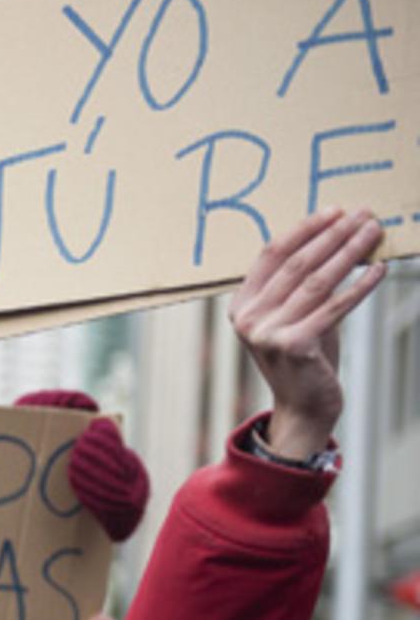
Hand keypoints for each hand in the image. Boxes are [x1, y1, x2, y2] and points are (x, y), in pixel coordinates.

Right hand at [229, 208, 385, 459]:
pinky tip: (378, 269)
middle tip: (363, 215)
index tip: (334, 212)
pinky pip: (334, 307)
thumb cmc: (304, 356)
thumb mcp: (293, 316)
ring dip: (350, 252)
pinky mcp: (294, 346)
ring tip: (373, 232)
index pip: (272, 255)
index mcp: (241, 305)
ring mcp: (268, 333)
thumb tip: (337, 238)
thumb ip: (301, 285)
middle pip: (297, 264)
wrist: (303, 407)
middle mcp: (249, 318)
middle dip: (333, 235)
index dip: (304, 230)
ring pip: (317, 281)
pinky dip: (360, 285)